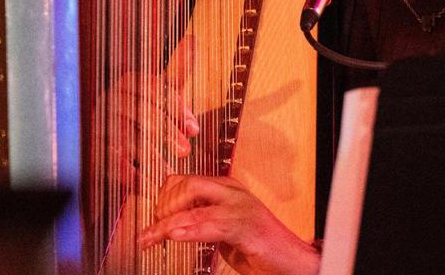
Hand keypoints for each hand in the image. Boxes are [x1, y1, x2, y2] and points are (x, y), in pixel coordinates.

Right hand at [109, 35, 199, 187]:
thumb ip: (176, 71)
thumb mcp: (161, 93)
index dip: (176, 110)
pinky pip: (108, 156)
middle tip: (185, 152)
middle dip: (166, 132)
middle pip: (141, 112)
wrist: (108, 146)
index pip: (154, 89)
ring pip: (126, 135)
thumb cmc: (141, 116)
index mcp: (129, 81)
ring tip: (167, 171)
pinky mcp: (89, 144)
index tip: (194, 130)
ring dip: (149, 155)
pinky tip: (143, 182)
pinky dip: (127, 171)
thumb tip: (192, 39)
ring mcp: (99, 120)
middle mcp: (111, 97)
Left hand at [139, 175, 319, 274]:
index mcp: (228, 189)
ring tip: (150, 238)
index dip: (163, 198)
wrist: (293, 264)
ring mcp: (241, 208)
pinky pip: (211, 224)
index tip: (153, 220)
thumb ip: (204, 220)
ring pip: (194, 207)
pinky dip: (189, 229)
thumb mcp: (224, 230)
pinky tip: (174, 235)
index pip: (185, 180)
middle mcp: (233, 193)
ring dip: (166, 225)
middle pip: (187, 184)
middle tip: (154, 229)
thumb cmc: (261, 249)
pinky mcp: (246, 227)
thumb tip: (172, 223)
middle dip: (164, 205)